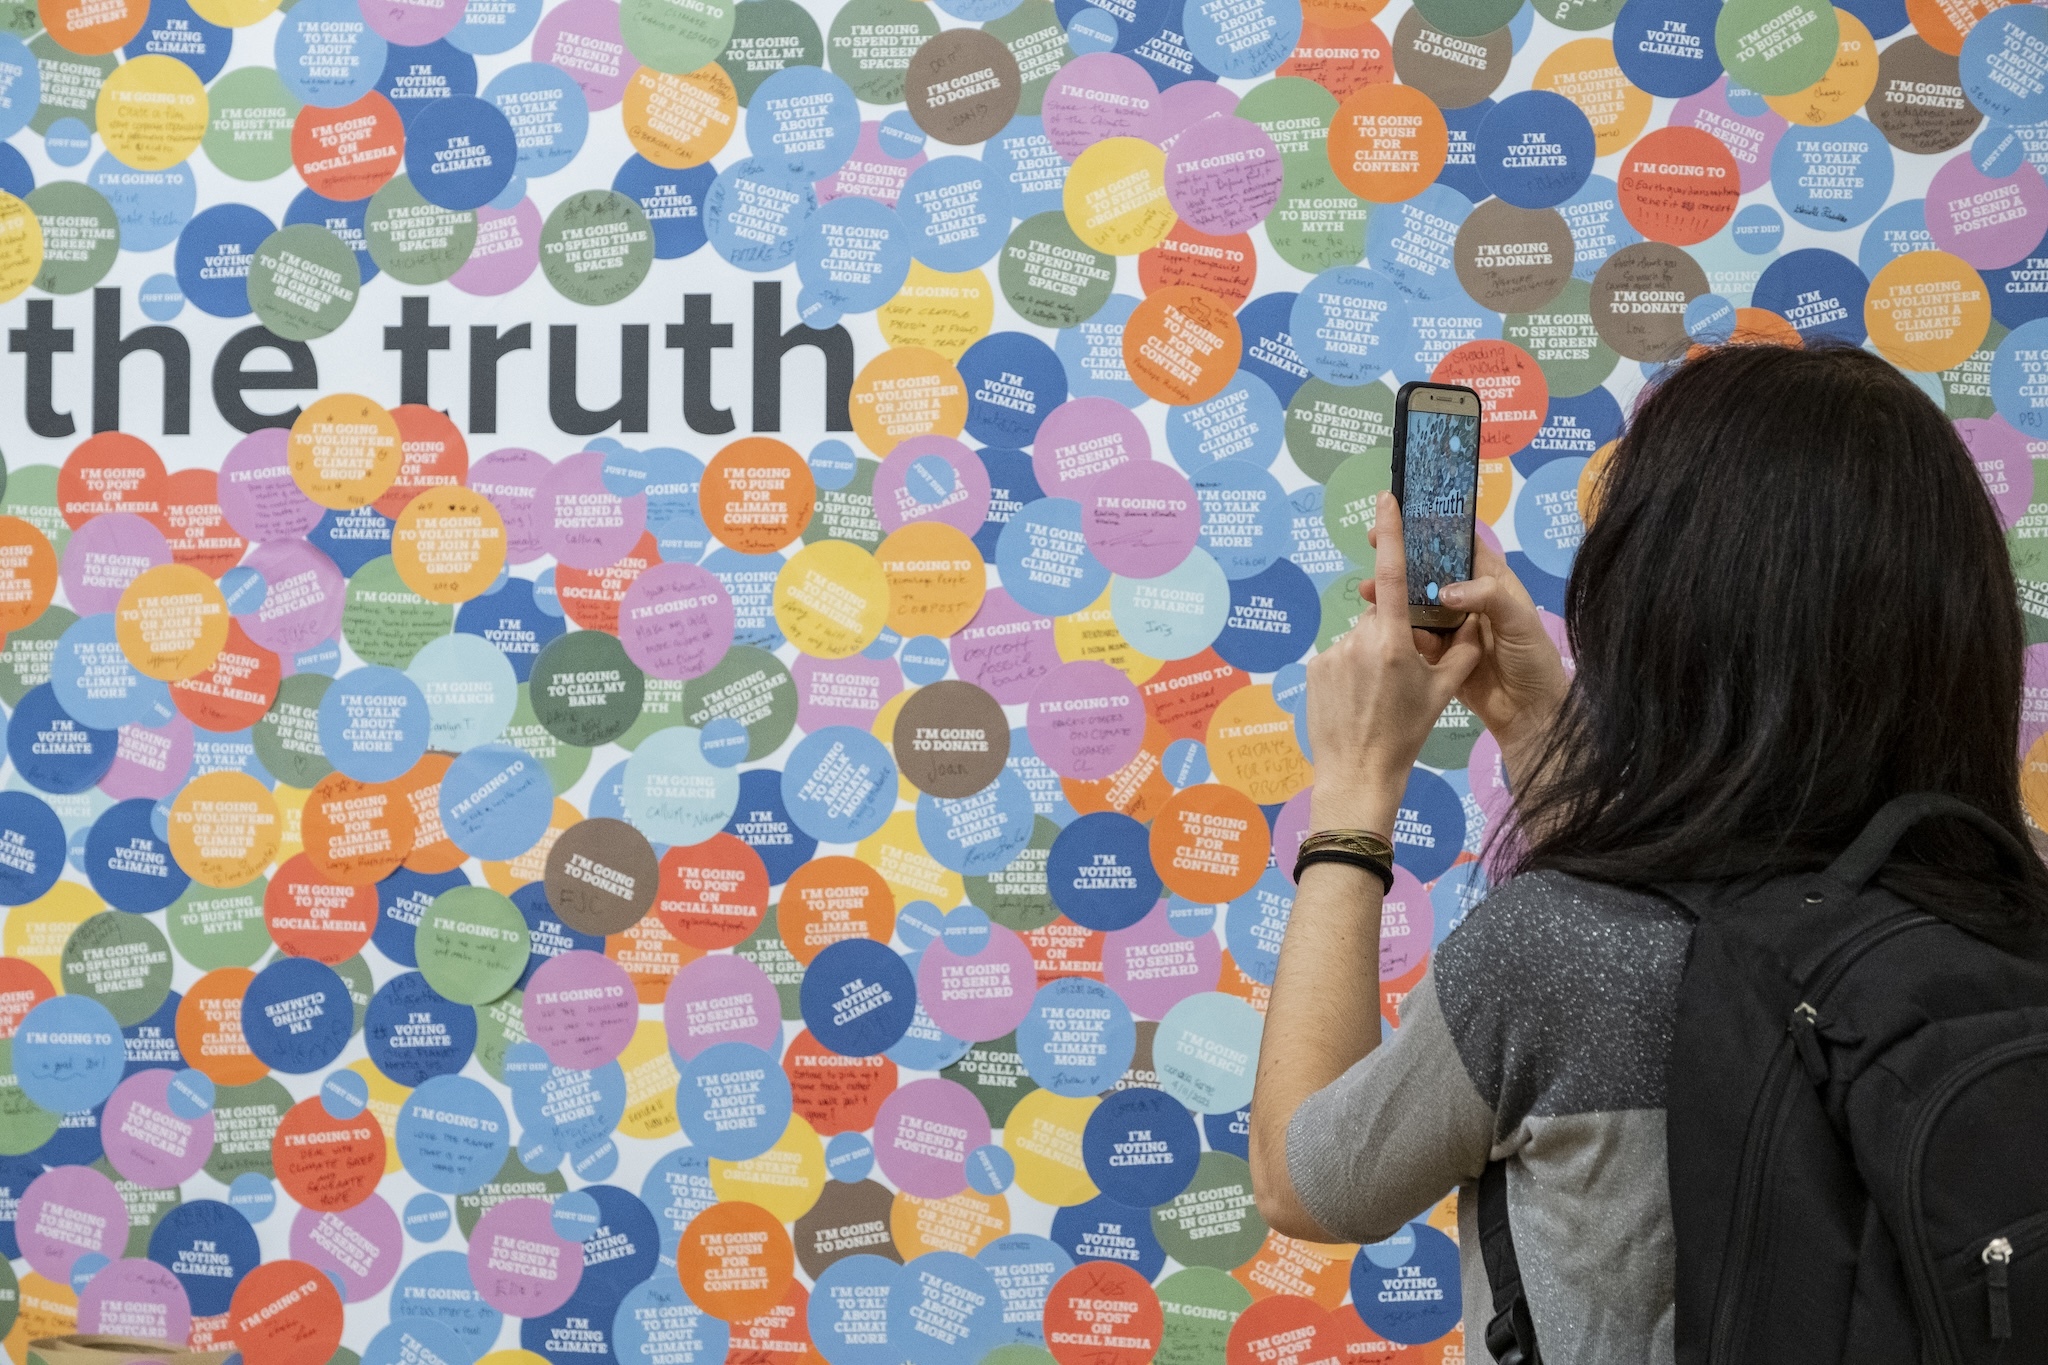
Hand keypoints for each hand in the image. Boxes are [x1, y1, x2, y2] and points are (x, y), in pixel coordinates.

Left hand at [1309, 493, 1482, 828]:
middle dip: (1393, 634)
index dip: (1391, 535)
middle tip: (1401, 675)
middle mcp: (1359, 640)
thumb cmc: (1405, 733)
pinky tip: (1356, 699)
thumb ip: (1461, 651)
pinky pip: (1339, 656)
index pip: (1391, 575)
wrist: (1359, 772)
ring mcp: (1332, 654)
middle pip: (1381, 617)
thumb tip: (1470, 622)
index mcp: (1393, 642)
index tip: (1385, 501)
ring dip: (1370, 654)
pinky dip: (1350, 669)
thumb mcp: (1443, 692)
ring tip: (1377, 695)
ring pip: (1360, 637)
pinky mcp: (1314, 668)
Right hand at [1362, 534, 1567, 785]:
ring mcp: (1452, 628)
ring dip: (1393, 597)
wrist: (1531, 714)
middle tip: (1372, 546)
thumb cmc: (1533, 660)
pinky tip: (1381, 627)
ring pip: (1417, 604)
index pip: (1460, 545)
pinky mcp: (1439, 655)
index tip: (1404, 518)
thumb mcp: (1518, 621)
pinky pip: (1415, 638)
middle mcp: (1468, 600)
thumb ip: (1486, 597)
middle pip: (1431, 572)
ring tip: (1367, 592)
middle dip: (1403, 560)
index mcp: (1491, 582)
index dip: (1433, 529)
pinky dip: (1399, 632)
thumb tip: (1444, 592)